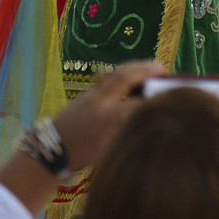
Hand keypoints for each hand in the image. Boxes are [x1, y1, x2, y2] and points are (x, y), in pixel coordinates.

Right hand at [0, 60, 163, 214]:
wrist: (49, 153)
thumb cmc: (70, 124)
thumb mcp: (87, 101)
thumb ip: (109, 93)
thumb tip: (139, 83)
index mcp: (95, 98)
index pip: (123, 77)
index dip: (143, 69)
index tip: (159, 65)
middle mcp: (103, 115)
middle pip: (138, 103)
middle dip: (156, 97)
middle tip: (168, 92)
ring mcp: (108, 135)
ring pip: (138, 122)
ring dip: (151, 115)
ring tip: (164, 109)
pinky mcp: (109, 152)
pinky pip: (130, 138)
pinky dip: (141, 131)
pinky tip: (150, 129)